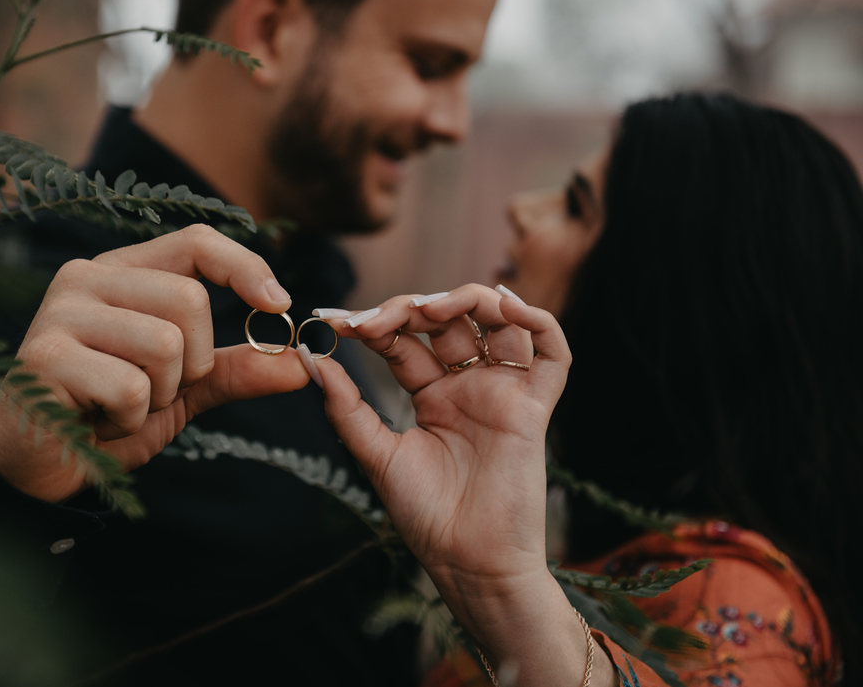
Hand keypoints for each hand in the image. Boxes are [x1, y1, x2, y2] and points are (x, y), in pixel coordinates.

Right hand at [0, 224, 309, 501]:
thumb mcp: (181, 389)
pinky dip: (127, 420)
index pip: (194, 242)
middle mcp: (86, 279)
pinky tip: (96, 422)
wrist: (36, 465)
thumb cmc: (105, 414)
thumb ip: (234, 370)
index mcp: (121, 273)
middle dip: (193, 363)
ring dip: (158, 396)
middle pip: (189, 300)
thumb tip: (301, 364)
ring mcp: (60, 313)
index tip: (278, 304)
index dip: (243, 266)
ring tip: (120, 407)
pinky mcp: (43, 357)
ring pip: (164, 345)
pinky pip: (129, 387)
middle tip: (156, 391)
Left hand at [319, 287, 613, 686]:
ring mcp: (502, 392)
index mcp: (431, 395)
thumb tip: (311, 359)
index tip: (333, 321)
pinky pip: (552, 352)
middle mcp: (468, 386)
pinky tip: (506, 306)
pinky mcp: (535, 406)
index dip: (373, 323)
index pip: (403, 341)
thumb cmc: (426, 516)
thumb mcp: (376, 454)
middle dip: (410, 309)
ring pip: (498, 322)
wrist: (468, 562)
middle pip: (447, 322)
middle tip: (374, 320)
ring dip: (468, 300)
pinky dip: (536, 320)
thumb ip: (347, 407)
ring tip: (429, 308)